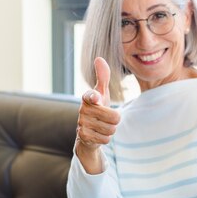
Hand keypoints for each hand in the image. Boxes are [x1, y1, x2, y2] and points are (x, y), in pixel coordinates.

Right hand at [75, 57, 119, 171]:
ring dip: (110, 130)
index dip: (94, 97)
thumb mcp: (102, 93)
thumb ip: (102, 77)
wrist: (87, 132)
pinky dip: (105, 138)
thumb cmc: (97, 108)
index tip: (96, 98)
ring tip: (102, 126)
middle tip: (107, 118)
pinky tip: (98, 135)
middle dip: (115, 120)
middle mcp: (82, 110)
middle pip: (114, 117)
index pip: (90, 96)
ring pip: (110, 129)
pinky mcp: (82, 136)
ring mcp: (81, 123)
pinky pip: (106, 139)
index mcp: (88, 97)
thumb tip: (99, 58)